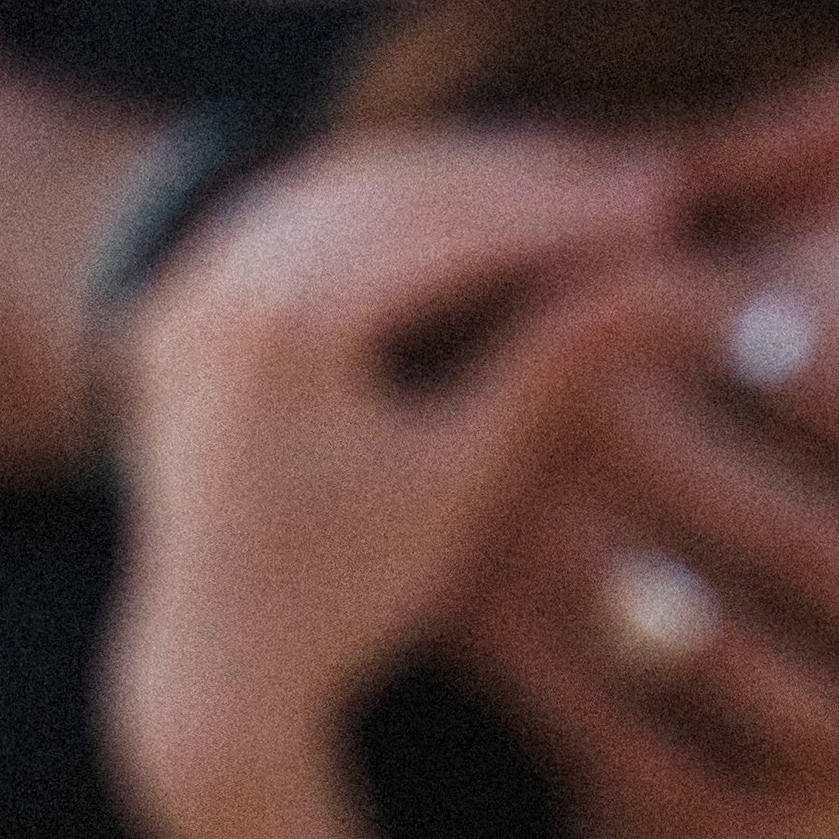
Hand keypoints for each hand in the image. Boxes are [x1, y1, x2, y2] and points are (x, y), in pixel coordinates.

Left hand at [101, 126, 686, 838]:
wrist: (216, 668)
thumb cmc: (355, 593)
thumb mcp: (463, 480)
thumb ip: (550, 368)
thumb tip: (658, 279)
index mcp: (287, 331)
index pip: (453, 233)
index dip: (567, 212)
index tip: (662, 199)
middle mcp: (216, 290)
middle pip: (397, 186)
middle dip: (519, 176)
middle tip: (630, 170)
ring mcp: (185, 290)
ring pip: (341, 186)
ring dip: (454, 174)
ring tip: (566, 174)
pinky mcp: (176, 304)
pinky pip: (290, 217)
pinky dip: (381, 203)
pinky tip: (464, 202)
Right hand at [441, 77, 838, 838]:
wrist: (287, 367)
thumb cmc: (501, 281)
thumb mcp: (608, 205)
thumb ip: (751, 154)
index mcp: (627, 291)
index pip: (822, 377)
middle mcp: (575, 407)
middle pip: (787, 534)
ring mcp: (512, 522)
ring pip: (703, 652)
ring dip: (814, 722)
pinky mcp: (457, 615)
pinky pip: (591, 733)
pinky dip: (678, 786)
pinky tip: (756, 821)